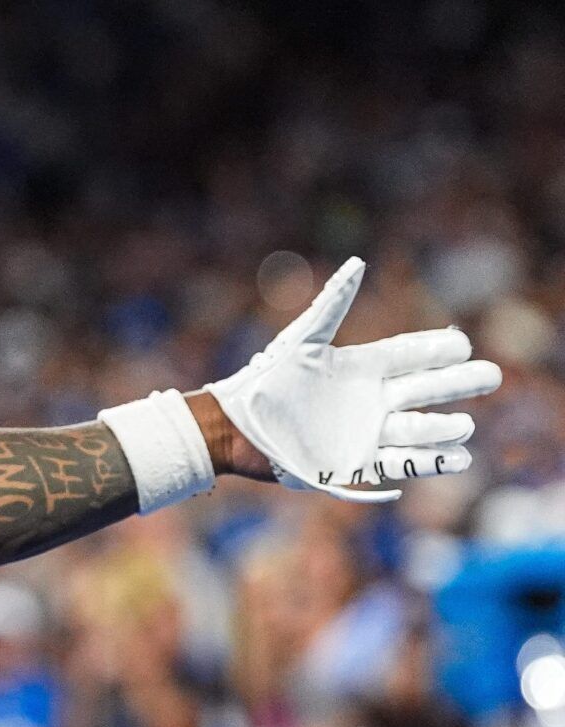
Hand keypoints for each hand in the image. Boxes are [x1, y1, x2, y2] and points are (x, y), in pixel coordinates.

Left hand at [203, 258, 501, 501]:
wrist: (235, 431)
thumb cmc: (262, 382)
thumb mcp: (300, 341)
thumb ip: (332, 304)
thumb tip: (358, 263)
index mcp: (359, 368)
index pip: (409, 355)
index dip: (436, 351)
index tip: (463, 344)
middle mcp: (369, 400)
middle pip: (425, 390)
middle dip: (457, 384)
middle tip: (491, 376)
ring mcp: (366, 433)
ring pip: (418, 429)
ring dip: (444, 428)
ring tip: (466, 424)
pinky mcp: (356, 463)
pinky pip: (402, 463)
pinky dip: (431, 463)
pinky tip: (459, 458)